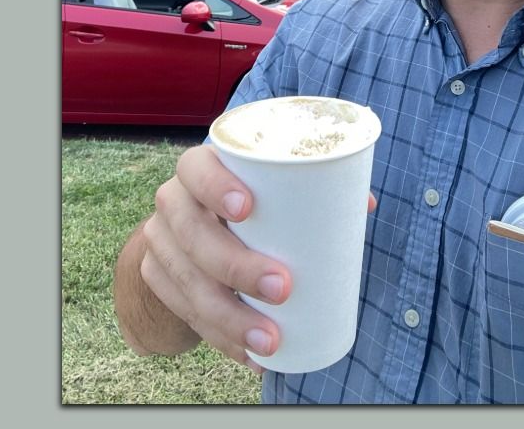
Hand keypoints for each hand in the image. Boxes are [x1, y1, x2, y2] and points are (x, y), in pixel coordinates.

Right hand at [138, 144, 375, 370]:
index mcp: (198, 171)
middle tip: (282, 288)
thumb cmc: (246, 203)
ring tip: (270, 340)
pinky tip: (251, 355)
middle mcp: (173, 204)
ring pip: (187, 282)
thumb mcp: (269, 188)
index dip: (214, 186)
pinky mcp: (158, 280)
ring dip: (229, 317)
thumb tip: (364, 204)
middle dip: (235, 265)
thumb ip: (312, 189)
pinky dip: (222, 339)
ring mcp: (160, 244)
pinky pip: (186, 314)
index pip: (195, 168)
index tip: (248, 208)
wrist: (188, 230)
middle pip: (191, 233)